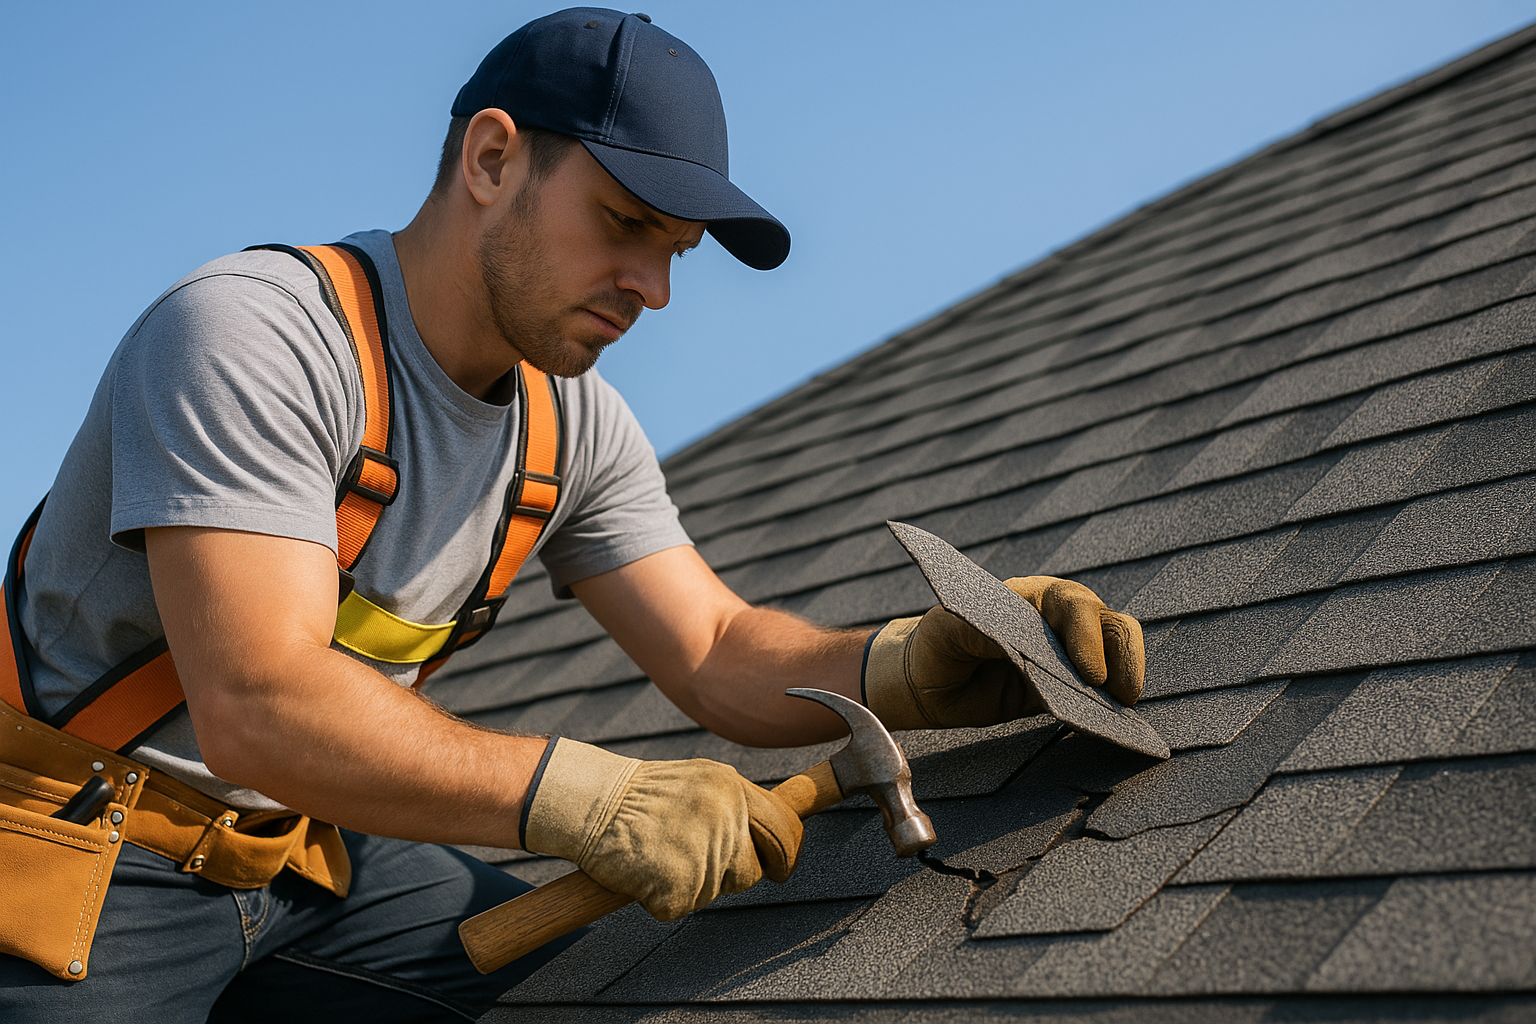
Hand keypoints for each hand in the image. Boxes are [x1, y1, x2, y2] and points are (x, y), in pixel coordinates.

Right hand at [521, 738, 802, 920]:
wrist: (591, 803)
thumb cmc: (639, 796)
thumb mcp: (698, 781)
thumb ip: (734, 804)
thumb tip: (768, 831)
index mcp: (731, 788)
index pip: (784, 826)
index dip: (787, 852)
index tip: (782, 865)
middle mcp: (725, 818)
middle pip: (755, 868)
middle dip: (741, 873)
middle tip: (711, 868)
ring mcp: (704, 855)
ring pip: (719, 890)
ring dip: (697, 883)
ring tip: (664, 856)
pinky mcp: (680, 887)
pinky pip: (684, 906)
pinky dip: (664, 897)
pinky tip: (645, 871)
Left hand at [862, 576, 1143, 730]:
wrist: (930, 680)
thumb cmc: (938, 643)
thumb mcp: (946, 630)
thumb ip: (975, 628)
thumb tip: (1011, 640)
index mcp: (1034, 596)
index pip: (1075, 606)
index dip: (1087, 637)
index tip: (1090, 674)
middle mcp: (1061, 620)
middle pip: (1112, 627)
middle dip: (1123, 658)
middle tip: (1122, 697)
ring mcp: (1069, 655)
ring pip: (1117, 657)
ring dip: (1126, 682)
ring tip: (1122, 714)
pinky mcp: (1068, 689)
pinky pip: (1101, 695)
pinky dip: (1111, 709)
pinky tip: (1114, 729)